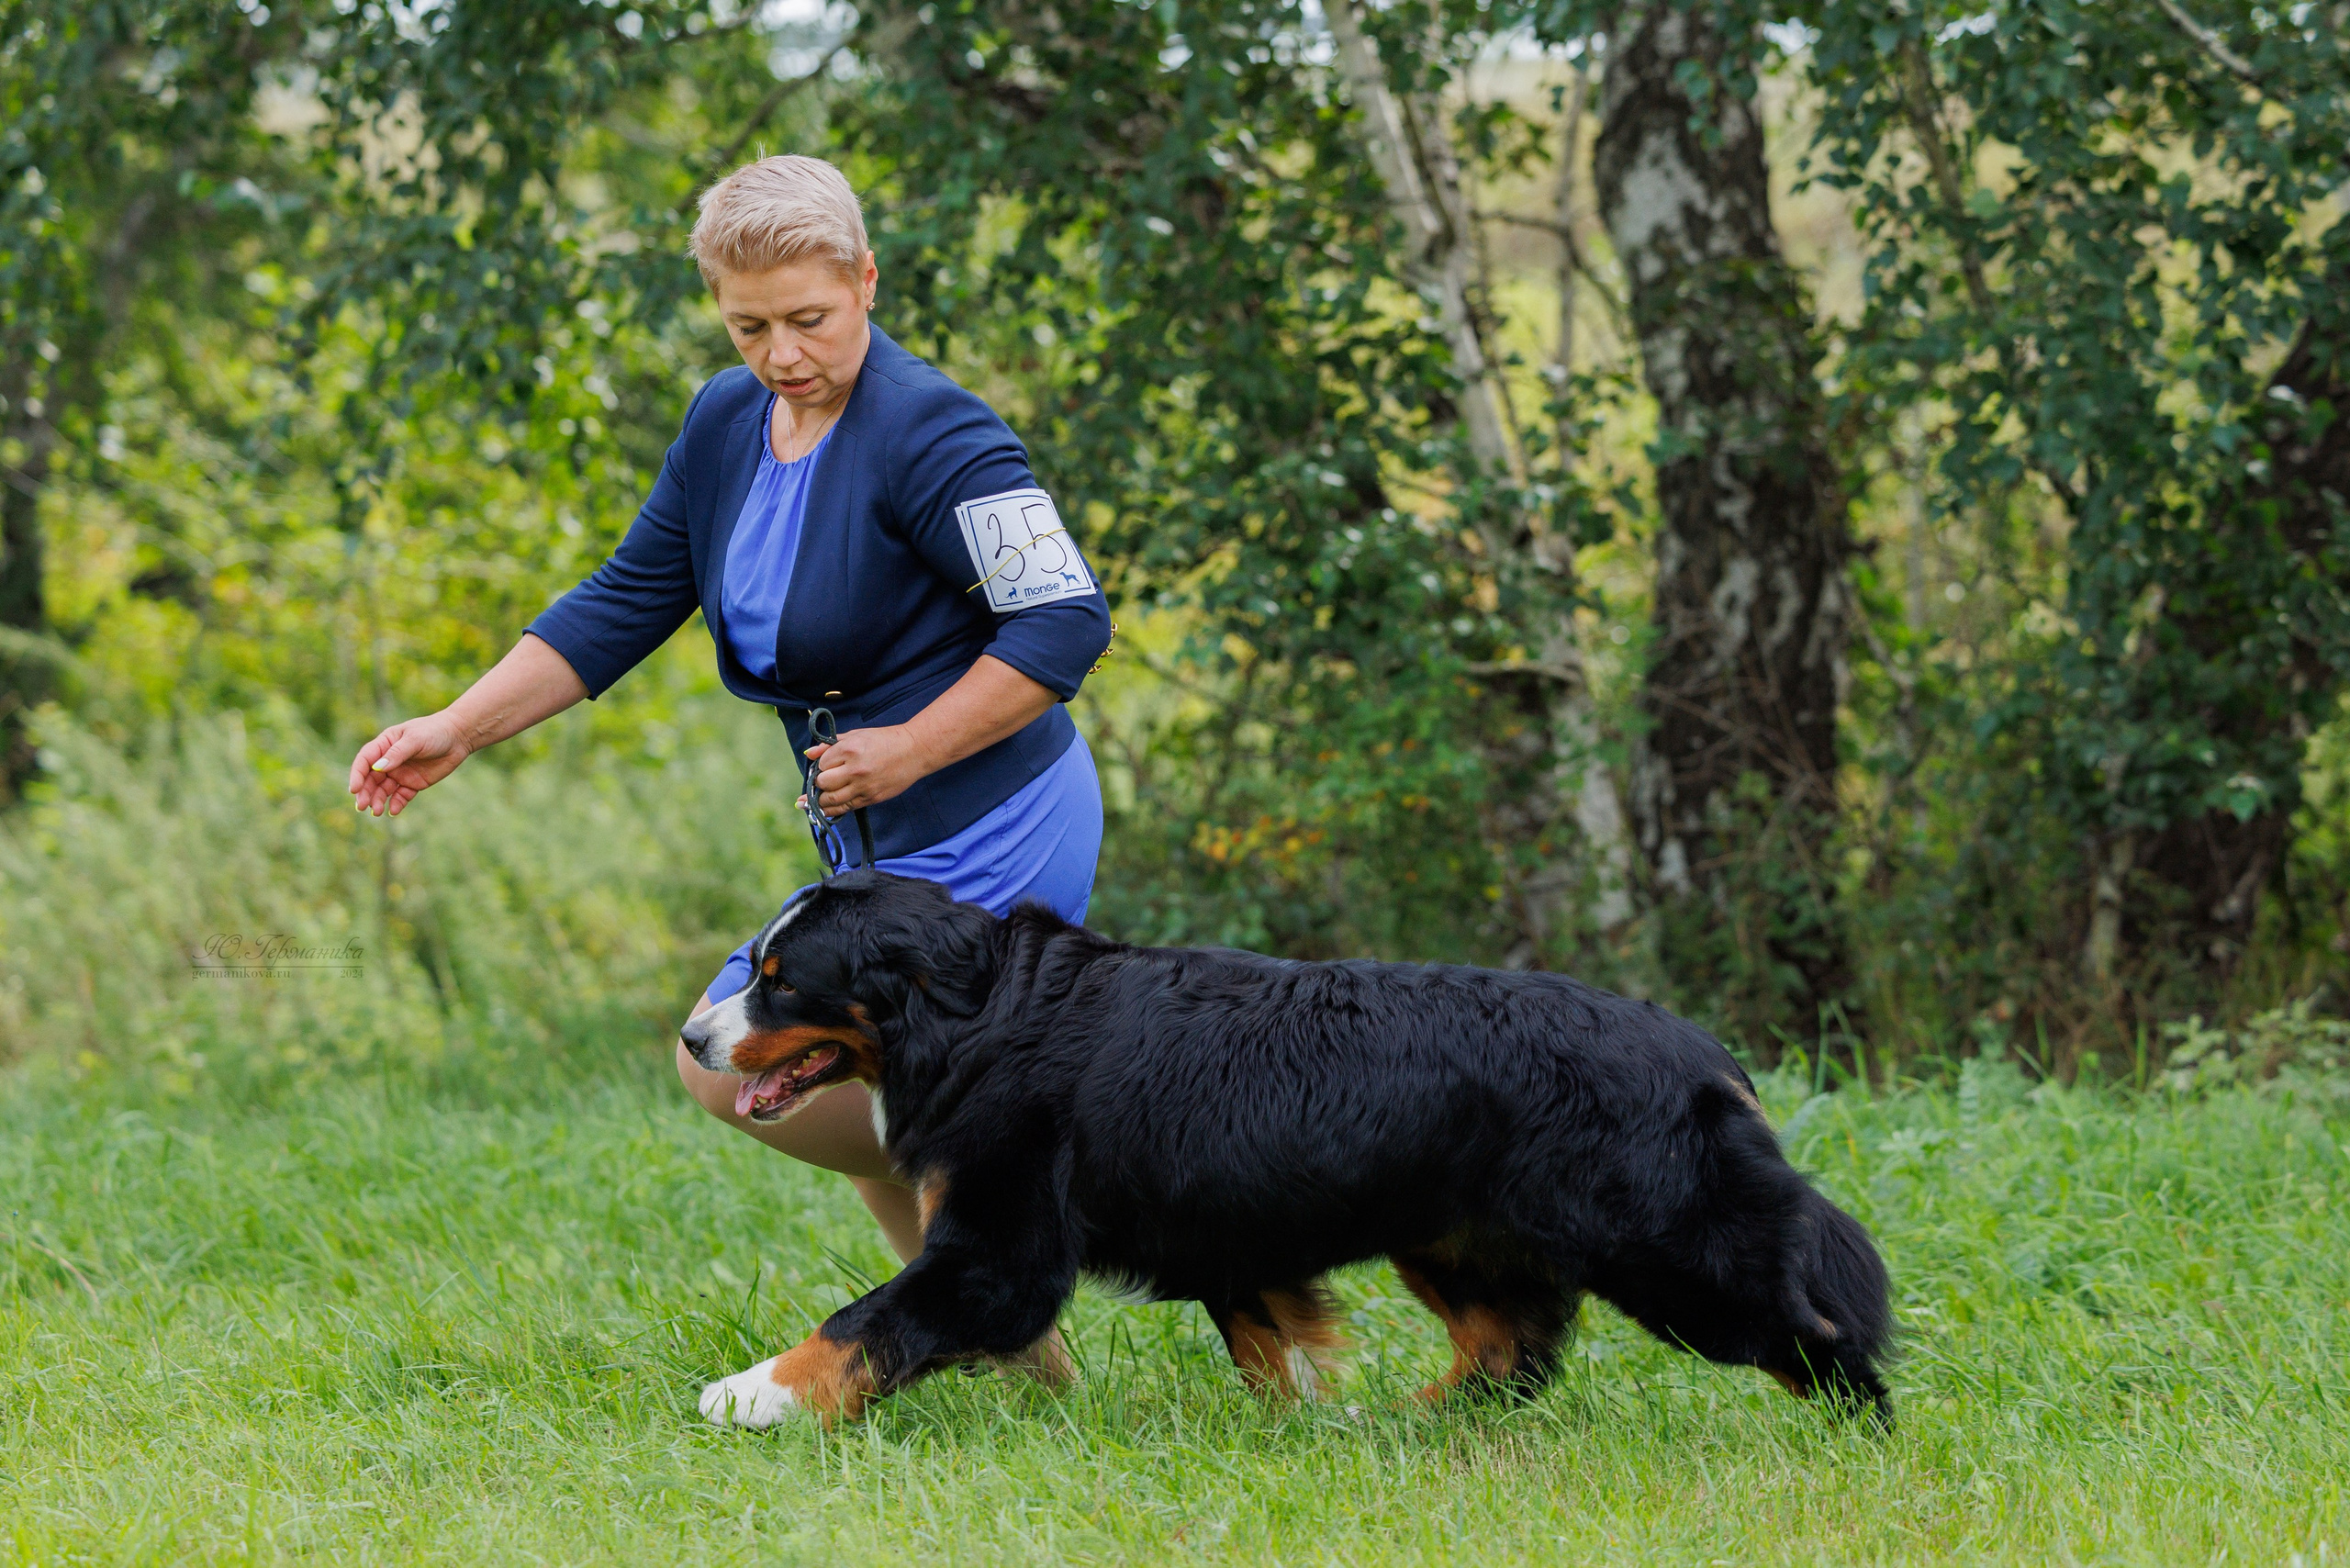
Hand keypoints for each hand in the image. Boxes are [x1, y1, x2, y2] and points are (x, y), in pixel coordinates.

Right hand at [348, 712, 470, 817]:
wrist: (458, 737)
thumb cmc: (434, 731)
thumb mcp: (415, 739)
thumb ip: (397, 753)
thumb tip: (377, 768)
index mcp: (385, 744)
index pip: (365, 760)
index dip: (357, 775)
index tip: (354, 789)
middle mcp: (389, 760)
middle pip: (371, 778)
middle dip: (365, 792)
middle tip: (362, 806)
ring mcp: (401, 772)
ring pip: (384, 790)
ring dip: (378, 800)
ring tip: (377, 812)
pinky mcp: (413, 783)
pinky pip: (401, 796)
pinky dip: (396, 803)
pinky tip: (393, 811)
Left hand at [803, 725, 930, 817]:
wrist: (914, 751)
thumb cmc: (885, 740)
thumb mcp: (856, 735)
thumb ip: (830, 744)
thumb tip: (809, 754)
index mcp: (850, 749)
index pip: (822, 763)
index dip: (820, 765)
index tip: (825, 765)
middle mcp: (855, 769)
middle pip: (823, 783)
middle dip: (819, 783)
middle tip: (822, 781)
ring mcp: (863, 786)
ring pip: (831, 800)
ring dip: (821, 801)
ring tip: (814, 801)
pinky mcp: (871, 798)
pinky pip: (846, 808)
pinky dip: (833, 810)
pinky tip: (825, 811)